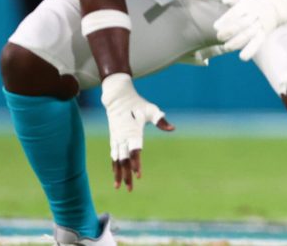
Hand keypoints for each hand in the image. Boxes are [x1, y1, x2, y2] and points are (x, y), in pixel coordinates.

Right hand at [99, 73, 173, 190]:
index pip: (134, 152)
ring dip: (118, 173)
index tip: (138, 175)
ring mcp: (116, 139)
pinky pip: (113, 155)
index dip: (136, 164)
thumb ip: (161, 120)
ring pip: (116, 160)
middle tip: (130, 188)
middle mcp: (123, 138)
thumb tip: (173, 128)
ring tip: (118, 187)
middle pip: (124, 160)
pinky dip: (114, 166)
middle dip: (126, 175)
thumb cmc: (138, 104)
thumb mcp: (151, 110)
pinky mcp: (113, 139)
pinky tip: (116, 175)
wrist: (118, 98)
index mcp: (133, 132)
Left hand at [201, 0, 286, 60]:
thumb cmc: (252, 3)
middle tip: (219, 37)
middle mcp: (255, 14)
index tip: (215, 26)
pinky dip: (250, 50)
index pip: (236, 12)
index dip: (226, 19)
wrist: (276, 8)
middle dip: (230, 31)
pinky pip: (258, 42)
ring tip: (226, 47)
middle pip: (242, 23)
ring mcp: (260, 24)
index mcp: (247, 4)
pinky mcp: (264, 34)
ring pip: (249, 34)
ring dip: (237, 42)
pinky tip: (242, 57)